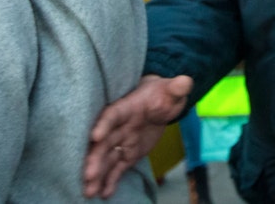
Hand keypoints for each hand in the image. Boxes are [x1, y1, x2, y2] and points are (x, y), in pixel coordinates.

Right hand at [82, 74, 192, 198]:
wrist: (162, 102)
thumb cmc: (164, 94)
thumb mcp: (172, 89)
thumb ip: (177, 87)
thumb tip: (185, 82)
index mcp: (127, 108)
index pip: (112, 115)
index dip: (104, 124)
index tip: (95, 136)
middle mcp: (119, 126)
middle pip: (103, 142)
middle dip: (94, 158)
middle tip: (88, 175)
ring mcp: (122, 141)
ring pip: (107, 158)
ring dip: (97, 173)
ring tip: (89, 191)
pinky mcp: (128, 154)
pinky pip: (118, 168)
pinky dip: (111, 180)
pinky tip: (103, 194)